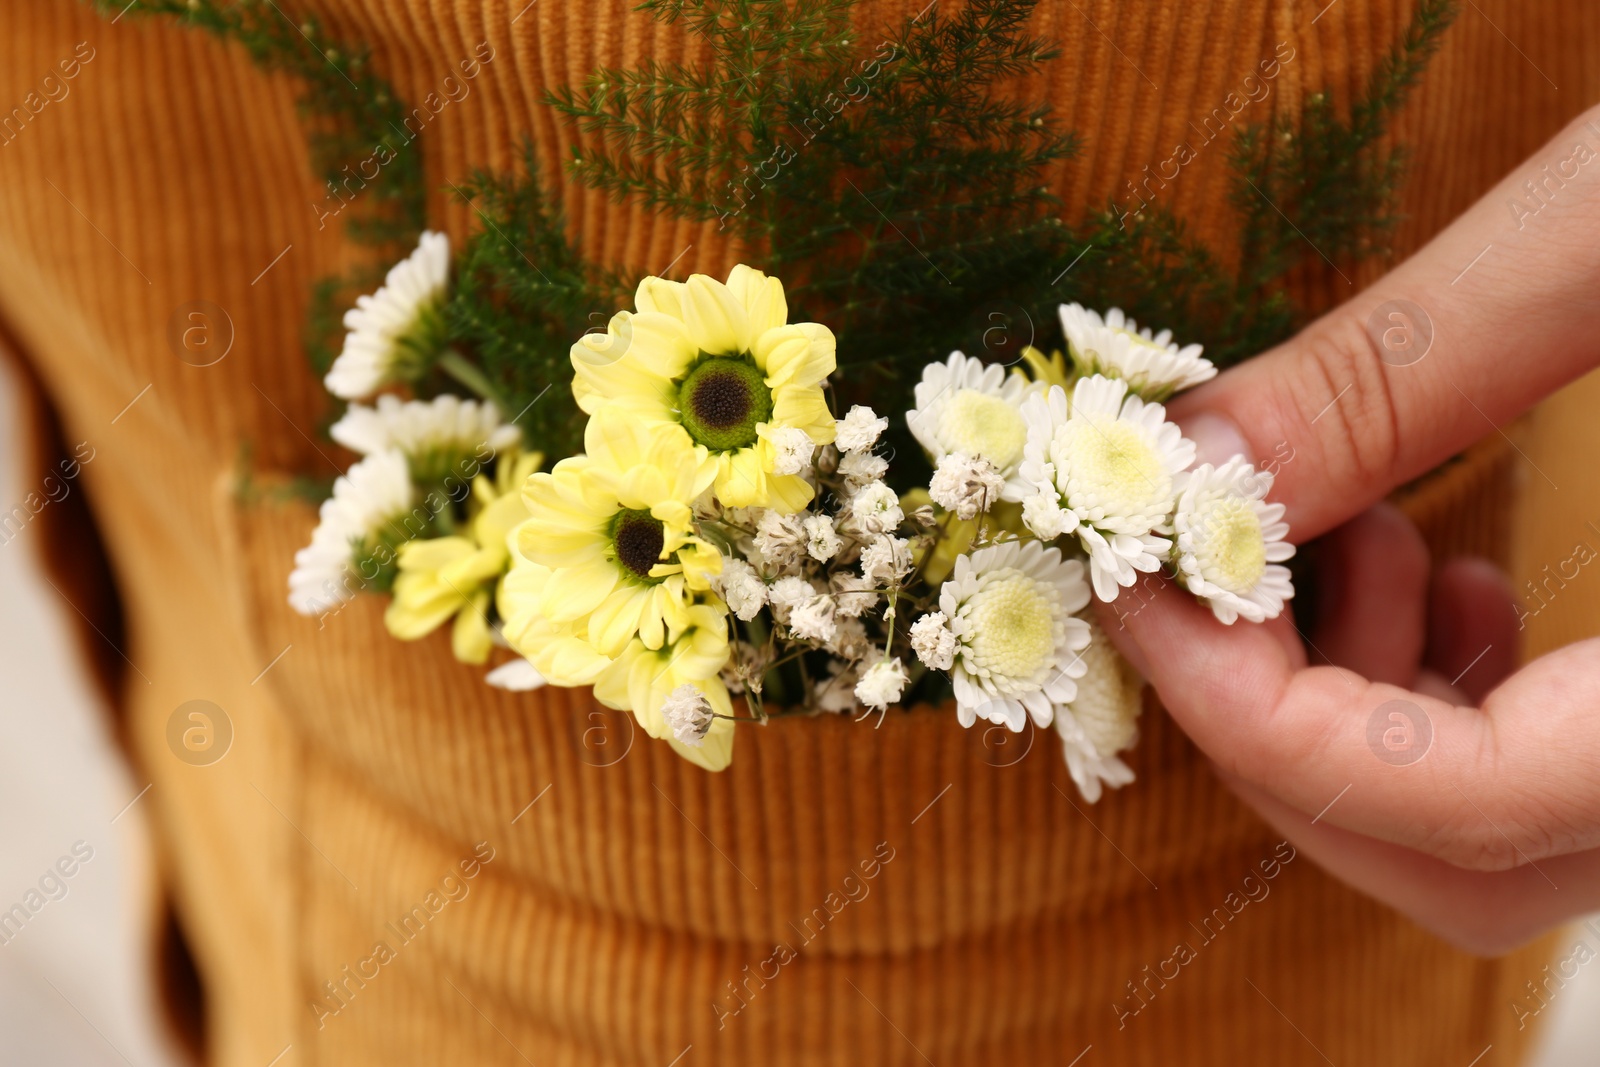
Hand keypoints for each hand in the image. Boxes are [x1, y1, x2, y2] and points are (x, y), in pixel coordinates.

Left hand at [1105, 103, 1599, 954]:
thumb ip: (1408, 368)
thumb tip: (1190, 464)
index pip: (1464, 806)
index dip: (1251, 712)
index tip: (1138, 587)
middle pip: (1460, 858)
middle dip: (1282, 719)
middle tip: (1209, 566)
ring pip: (1495, 836)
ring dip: (1351, 704)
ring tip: (1346, 535)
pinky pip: (1550, 772)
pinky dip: (1437, 693)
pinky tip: (1431, 564)